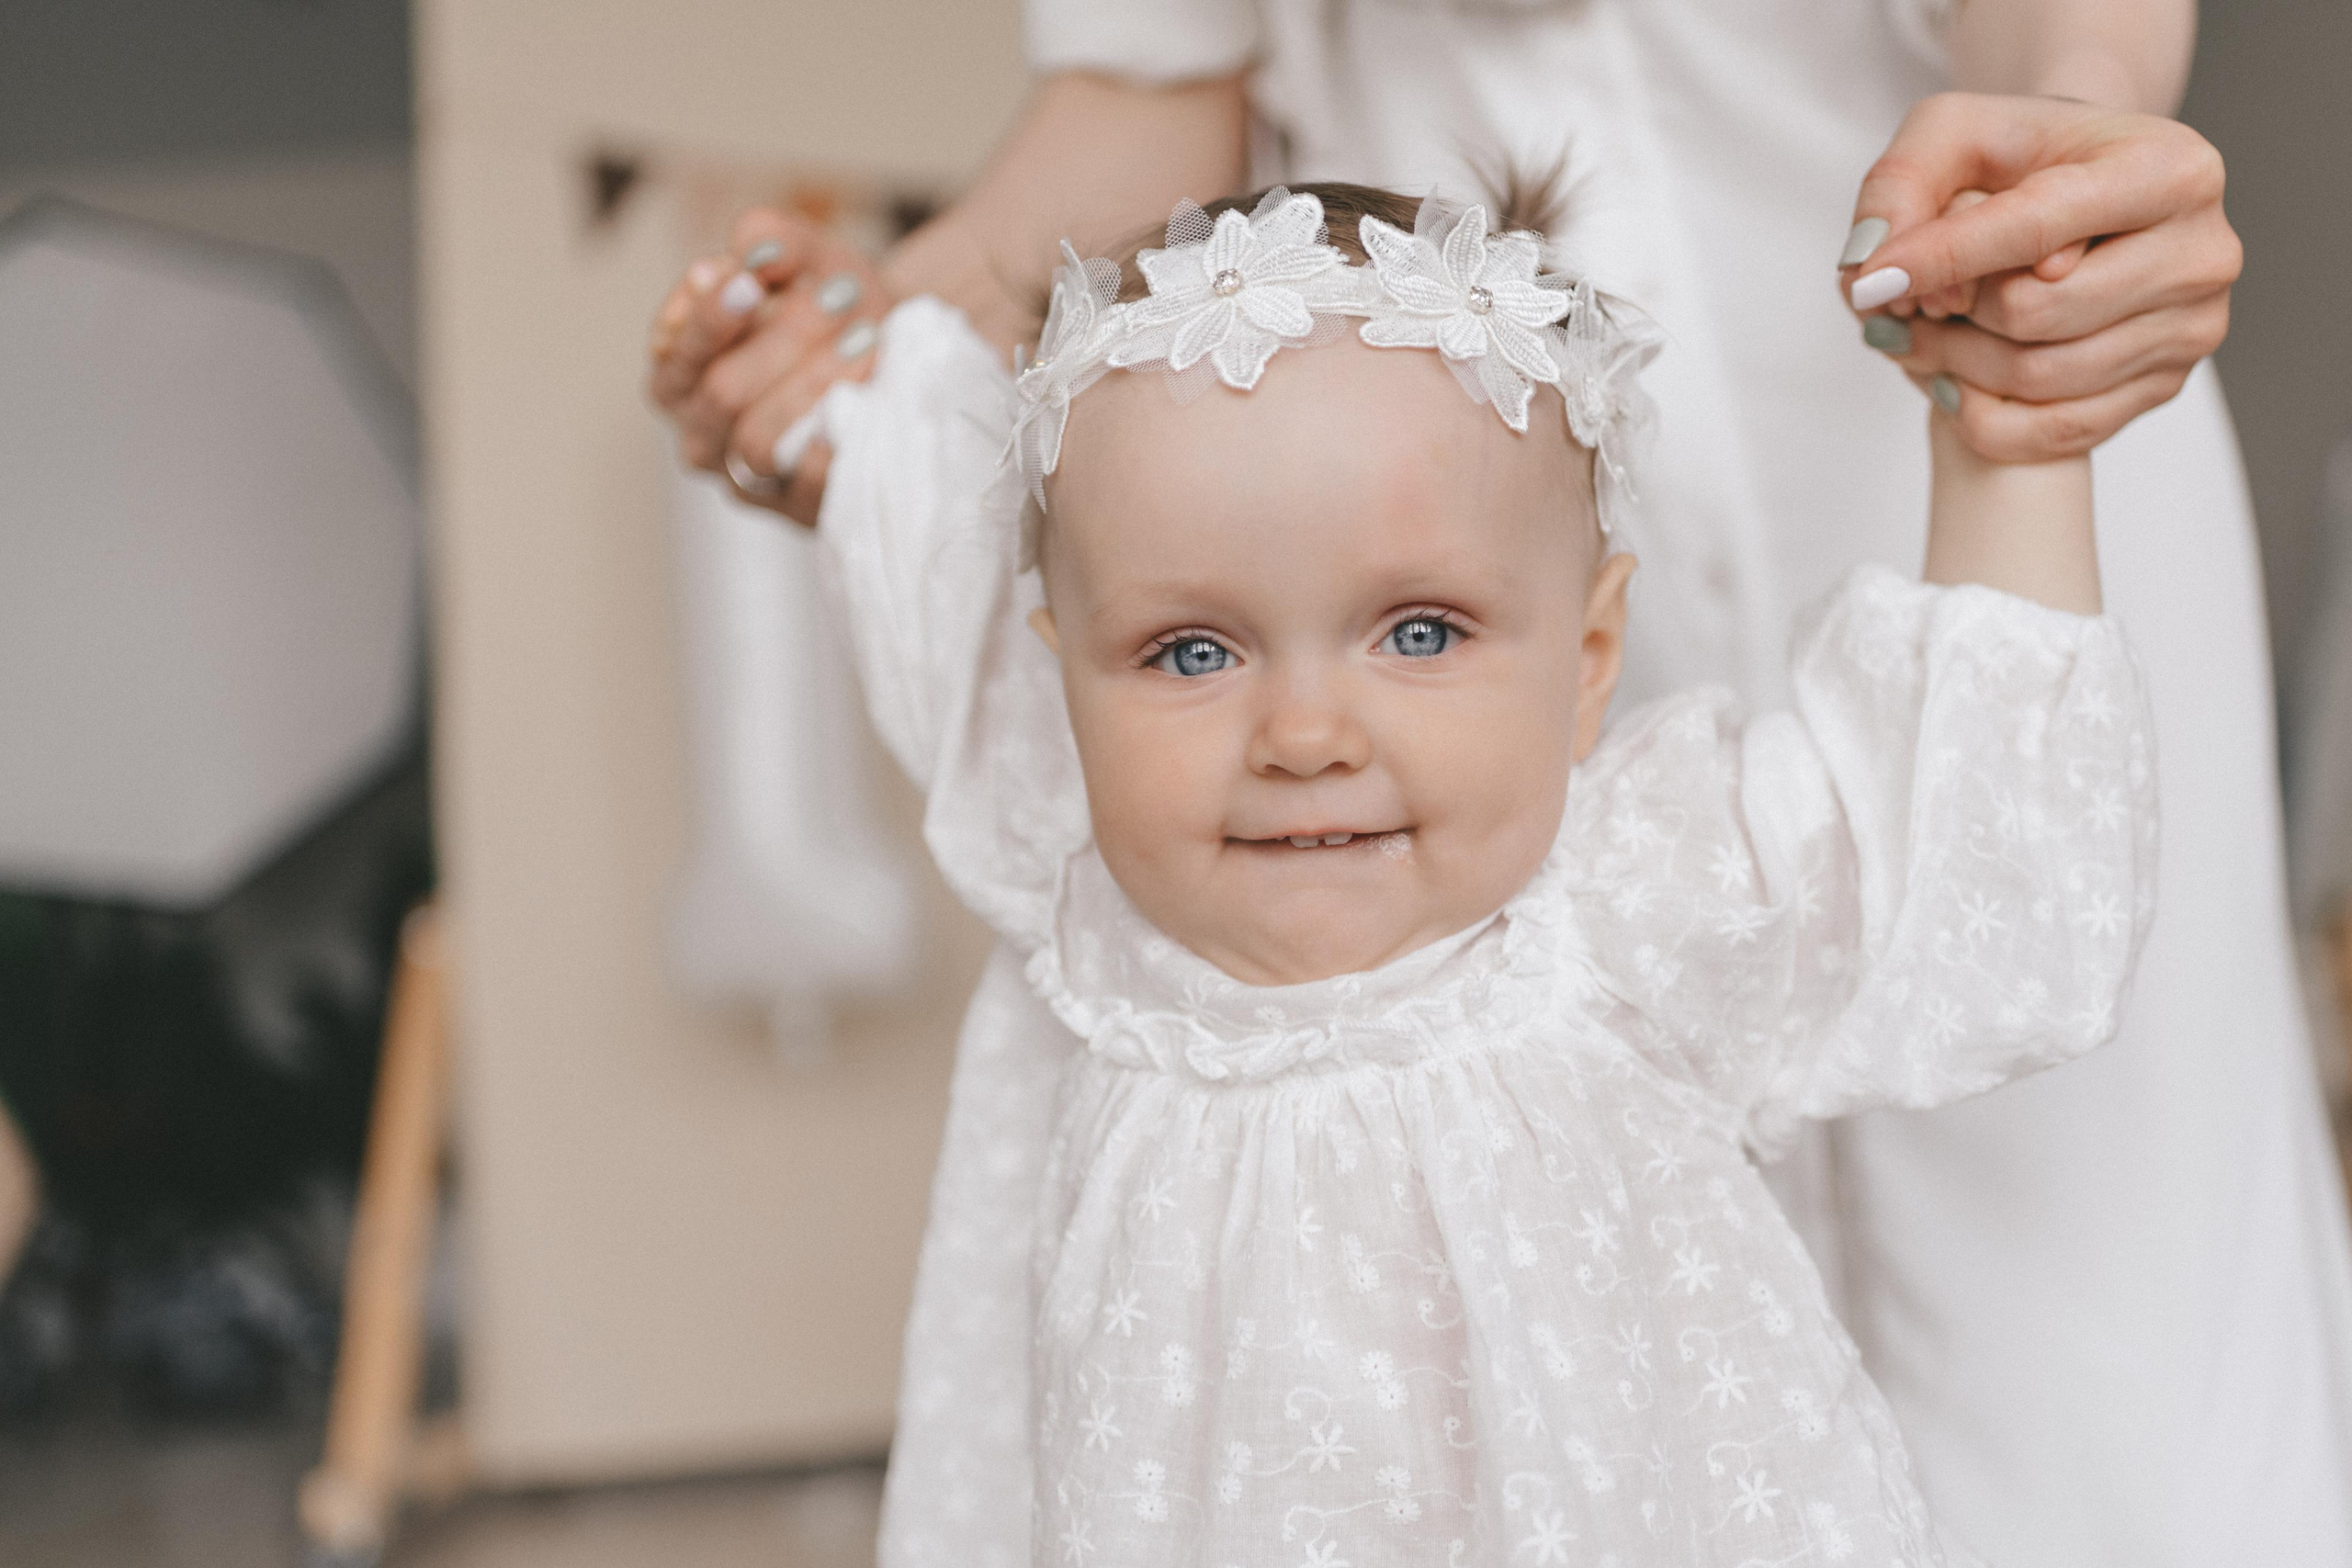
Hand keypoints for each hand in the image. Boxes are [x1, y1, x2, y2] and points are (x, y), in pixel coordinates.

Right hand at [648, 208, 896, 523]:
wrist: (905, 359)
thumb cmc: (839, 307)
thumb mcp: (812, 258)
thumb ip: (774, 239)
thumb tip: (750, 246)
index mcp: (681, 374)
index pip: (674, 354)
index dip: (709, 317)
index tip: (749, 281)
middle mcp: (701, 433)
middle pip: (722, 392)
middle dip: (785, 339)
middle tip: (842, 297)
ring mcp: (748, 479)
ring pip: (759, 441)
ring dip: (817, 384)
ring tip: (868, 339)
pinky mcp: (799, 509)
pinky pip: (808, 484)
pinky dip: (835, 440)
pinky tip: (864, 400)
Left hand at [1839, 92, 2239, 462]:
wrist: (2088, 189)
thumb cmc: (2023, 157)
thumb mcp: (1953, 132)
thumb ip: (1900, 183)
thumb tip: (1870, 269)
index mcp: (2169, 169)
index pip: (2038, 228)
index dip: (1943, 258)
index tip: (1868, 281)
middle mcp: (2201, 251)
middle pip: (2033, 313)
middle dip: (1949, 310)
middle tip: (1901, 299)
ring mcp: (2192, 326)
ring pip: (2037, 378)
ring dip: (1954, 362)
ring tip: (1920, 328)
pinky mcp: (2165, 384)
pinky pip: (2053, 433)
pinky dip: (1981, 412)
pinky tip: (1951, 374)